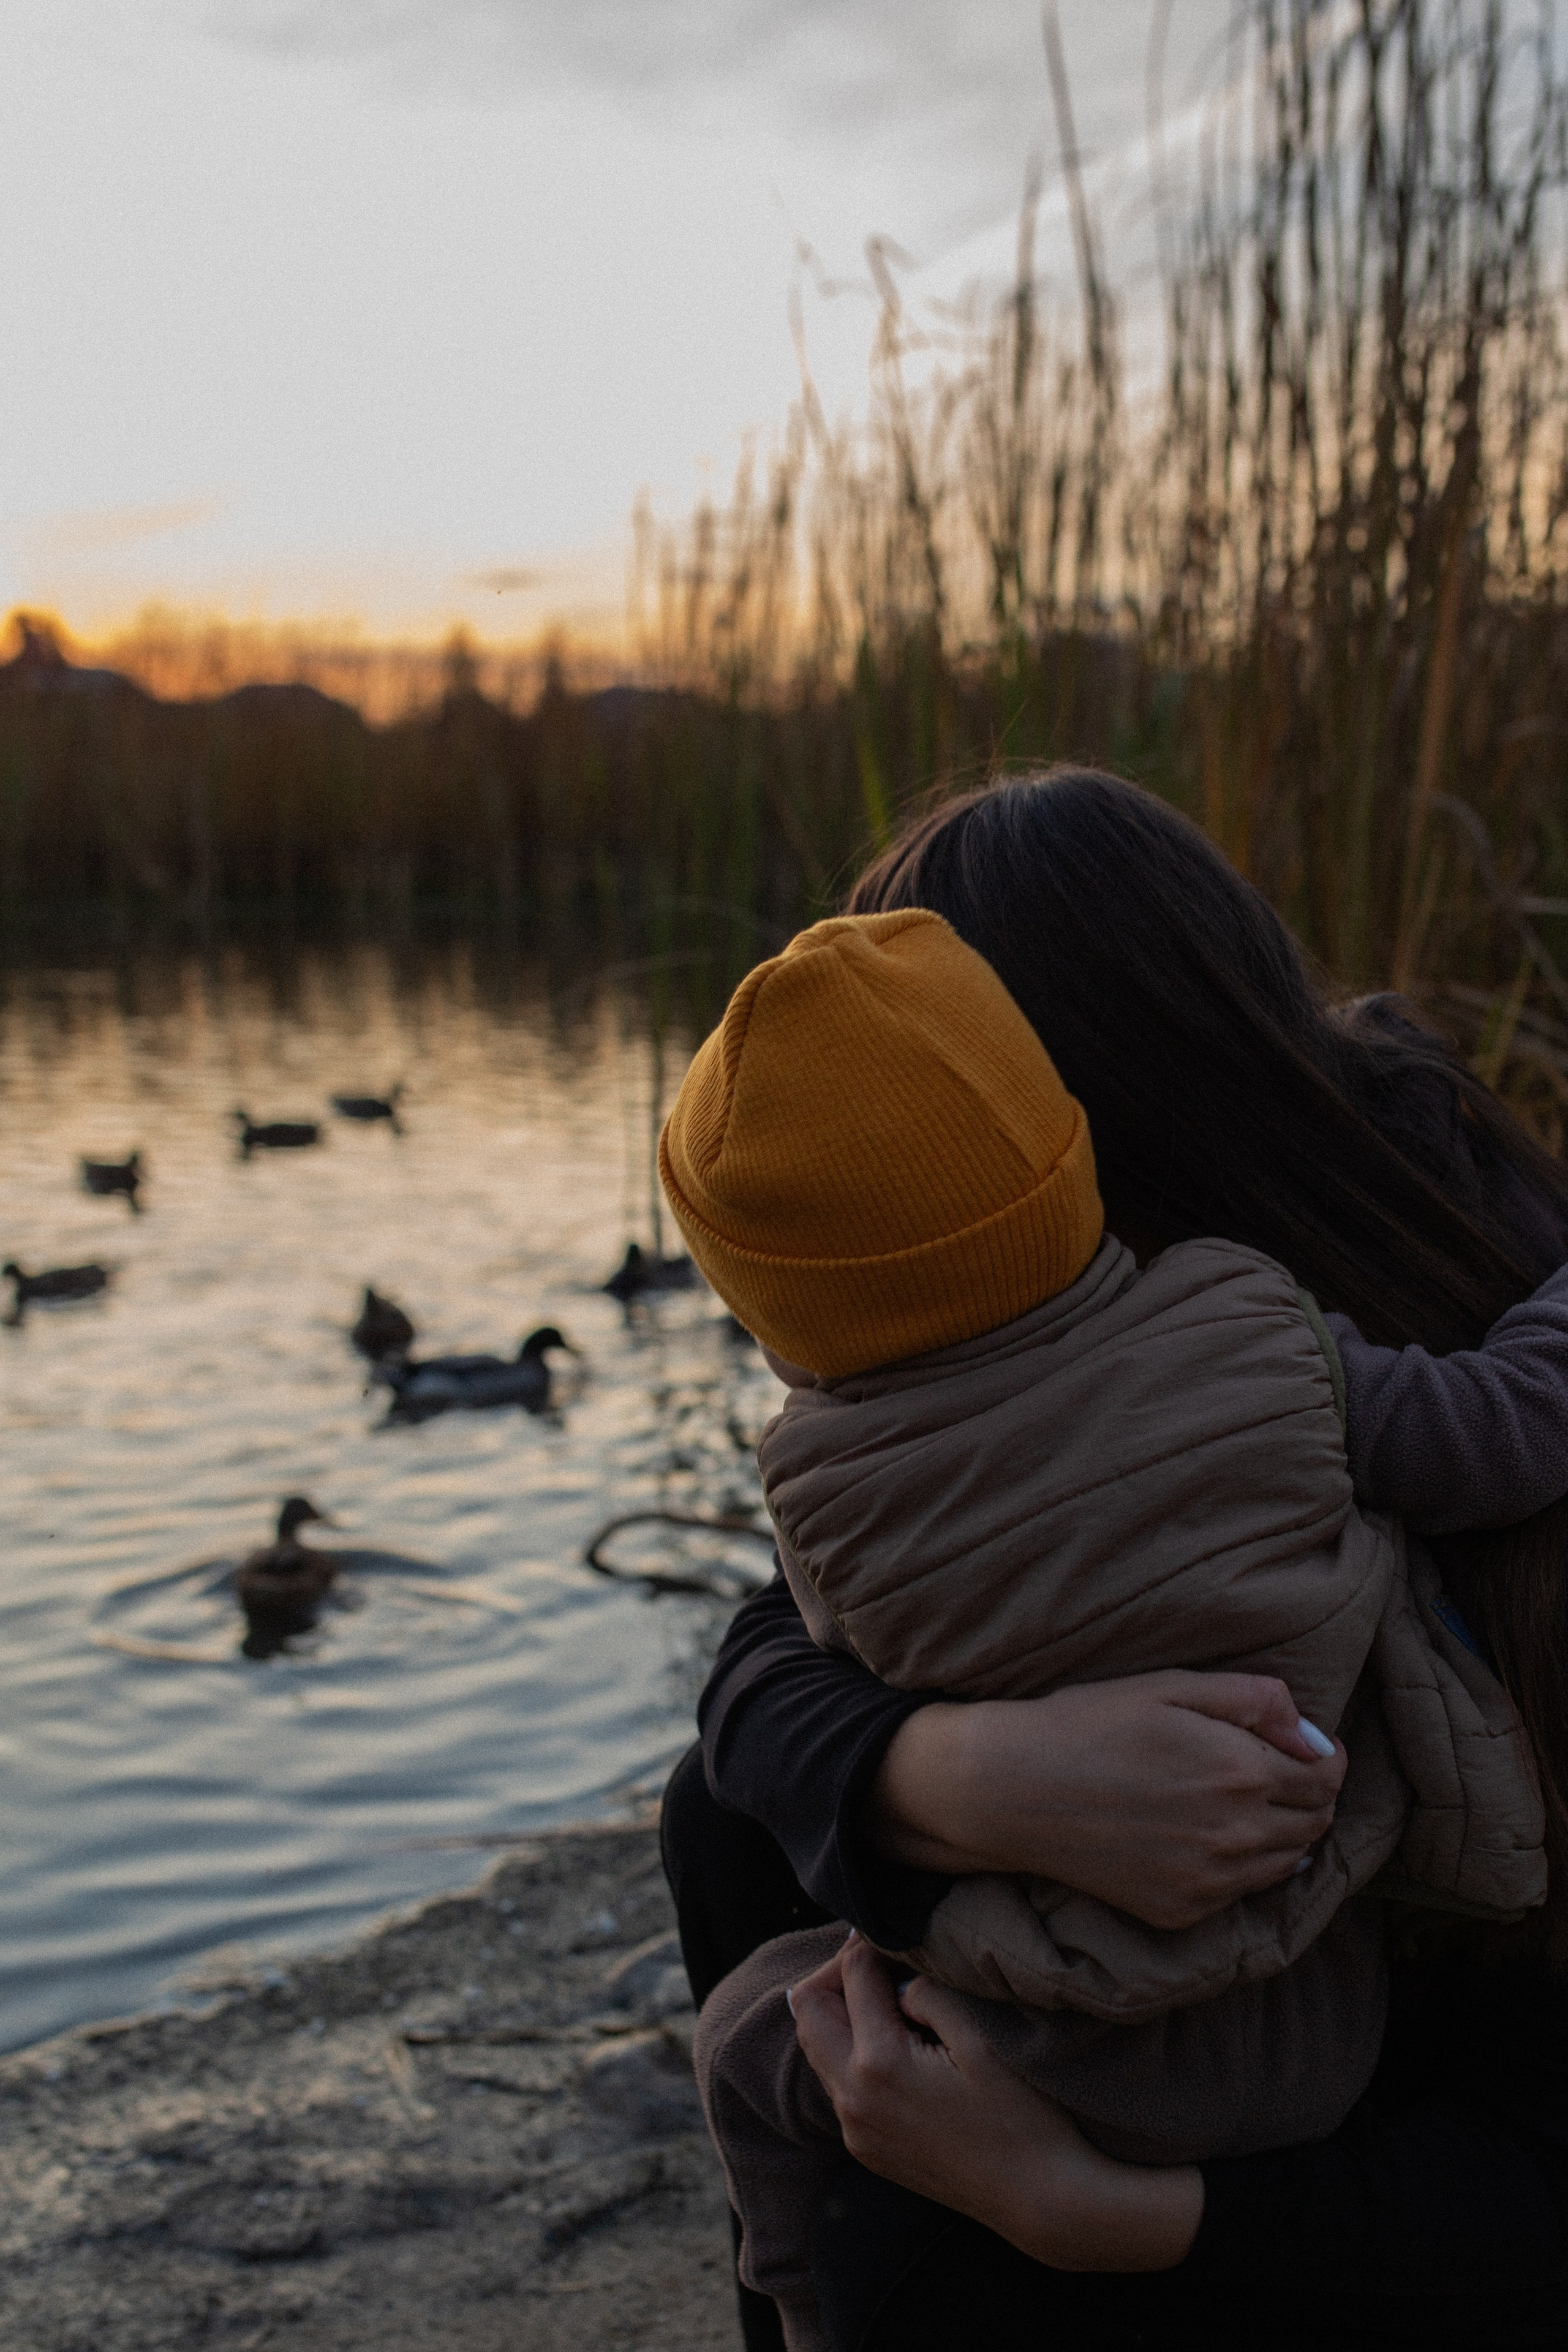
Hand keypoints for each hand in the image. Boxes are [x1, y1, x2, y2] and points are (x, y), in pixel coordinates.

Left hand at [791, 1935, 1202, 2270]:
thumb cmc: (1021, 2116)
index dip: (871, 1943)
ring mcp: (856, 2131)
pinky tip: (892, 2042)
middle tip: (879, 1960)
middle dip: (836, 1975)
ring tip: (885, 1995)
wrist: (1038, 2200)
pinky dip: (850, 2052)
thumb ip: (928, 1995)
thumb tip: (897, 1977)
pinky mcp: (867, 2150)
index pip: (852, 1976)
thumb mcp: (980, 2040)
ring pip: (816, 2049)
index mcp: (879, 2065)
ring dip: (839, 2013)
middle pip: (808, 2011)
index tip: (895, 1931)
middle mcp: (853, 2100)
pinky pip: (836, 2084)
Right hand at [867, 1671, 1345, 1928]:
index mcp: (1241, 1770)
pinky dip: (1245, 1866)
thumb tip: (1316, 1735)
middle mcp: (1235, 1834)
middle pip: (1315, 1823)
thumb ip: (1254, 1702)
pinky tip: (1213, 1836)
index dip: (1326, 1756)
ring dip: (1284, 1832)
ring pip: (1287, 1863)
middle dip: (1311, 1795)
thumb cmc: (1090, 1723)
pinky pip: (1242, 1893)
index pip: (1327, 1777)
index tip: (1306, 1744)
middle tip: (1280, 1770)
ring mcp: (1208, 1881)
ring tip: (1248, 1802)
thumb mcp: (1170, 1685)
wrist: (1012, 1789)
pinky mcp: (1180, 1911)